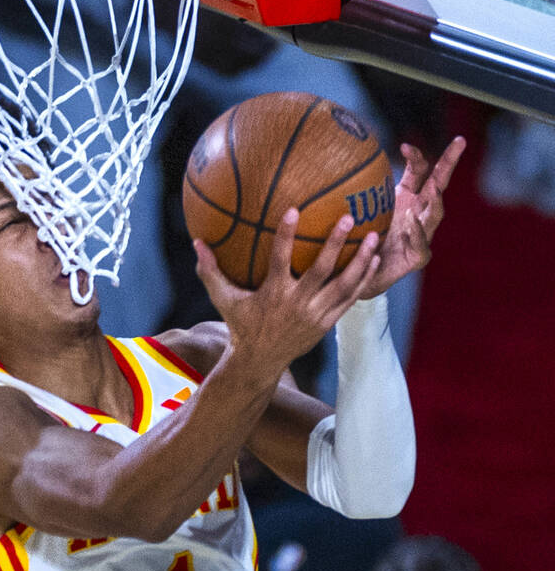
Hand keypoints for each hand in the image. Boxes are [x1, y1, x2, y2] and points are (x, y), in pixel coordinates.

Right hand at [195, 209, 380, 372]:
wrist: (260, 361)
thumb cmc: (240, 324)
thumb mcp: (223, 299)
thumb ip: (210, 271)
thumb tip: (196, 242)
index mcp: (273, 294)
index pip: (279, 259)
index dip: (286, 234)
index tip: (294, 209)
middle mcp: (297, 304)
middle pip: (321, 270)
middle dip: (335, 244)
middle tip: (347, 218)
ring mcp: (316, 314)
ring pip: (344, 285)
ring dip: (360, 261)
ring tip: (374, 237)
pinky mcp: (328, 322)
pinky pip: (351, 299)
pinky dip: (364, 279)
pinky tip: (374, 260)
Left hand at [358, 136, 465, 298]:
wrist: (358, 275)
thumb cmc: (358, 237)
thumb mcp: (354, 210)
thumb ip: (349, 190)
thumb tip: (331, 161)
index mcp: (407, 196)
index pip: (420, 170)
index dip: (416, 156)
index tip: (404, 146)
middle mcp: (418, 212)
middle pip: (439, 183)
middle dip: (450, 162)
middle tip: (460, 140)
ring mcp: (421, 234)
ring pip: (435, 214)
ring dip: (437, 200)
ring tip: (436, 188)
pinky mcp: (416, 257)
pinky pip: (421, 245)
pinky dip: (417, 234)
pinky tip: (411, 225)